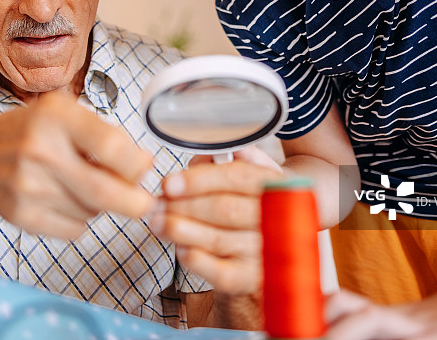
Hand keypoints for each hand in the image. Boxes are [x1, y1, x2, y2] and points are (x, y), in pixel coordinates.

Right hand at [0, 91, 154, 239]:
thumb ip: (106, 136)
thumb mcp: (65, 115)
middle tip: (144, 203)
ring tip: (83, 186)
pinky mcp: (21, 214)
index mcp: (56, 116)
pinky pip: (73, 228)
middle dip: (134, 202)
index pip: (111, 146)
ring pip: (91, 212)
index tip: (142, 168)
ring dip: (100, 206)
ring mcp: (27, 185)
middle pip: (104, 191)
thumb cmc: (30, 134)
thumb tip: (144, 166)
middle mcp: (39, 149)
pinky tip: (65, 200)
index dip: (136, 165)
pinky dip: (80, 220)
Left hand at [148, 146, 283, 293]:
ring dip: (180, 230)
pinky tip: (180, 248)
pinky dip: (195, 259)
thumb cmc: (254, 202)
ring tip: (157, 222)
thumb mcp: (248, 174)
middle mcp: (279, 219)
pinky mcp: (252, 279)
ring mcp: (268, 252)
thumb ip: (227, 160)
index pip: (237, 177)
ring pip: (217, 239)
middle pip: (224, 209)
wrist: (277, 244)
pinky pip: (220, 273)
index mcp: (278, 186)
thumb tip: (205, 156)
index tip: (169, 184)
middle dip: (183, 206)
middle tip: (157, 204)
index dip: (199, 180)